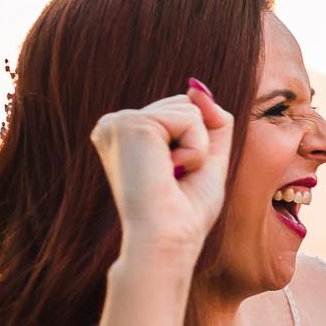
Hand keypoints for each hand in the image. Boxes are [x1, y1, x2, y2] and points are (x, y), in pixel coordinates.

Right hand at [89, 80, 234, 261]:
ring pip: (191, 110)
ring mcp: (118, 121)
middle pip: (187, 106)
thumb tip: (198, 87)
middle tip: (175, 178)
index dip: (198, 145)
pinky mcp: (130, 123)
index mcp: (126, 133)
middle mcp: (115, 124)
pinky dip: (195, 149)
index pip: (184, 112)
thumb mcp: (208, 158)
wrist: (167, 238)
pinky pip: (190, 119)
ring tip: (171, 175)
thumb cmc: (185, 210)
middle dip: (199, 144)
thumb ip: (210, 120)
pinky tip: (170, 171)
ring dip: (198, 148)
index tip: (175, 177)